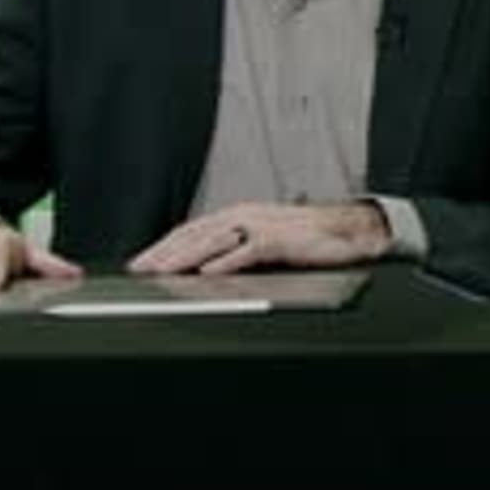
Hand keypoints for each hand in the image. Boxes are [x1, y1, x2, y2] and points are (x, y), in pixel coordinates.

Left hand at [124, 202, 390, 278]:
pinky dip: (225, 262)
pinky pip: (247, 252)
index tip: (141, 263)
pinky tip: (207, 274)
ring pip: (214, 241)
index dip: (163, 246)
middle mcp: (244, 216)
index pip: (191, 231)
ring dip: (185, 258)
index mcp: (238, 216)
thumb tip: (203, 269)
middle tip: (140, 269)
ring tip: (163, 272)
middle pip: (195, 234)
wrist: (349, 231)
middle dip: (164, 253)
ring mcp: (261, 226)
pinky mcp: (279, 240)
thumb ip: (234, 251)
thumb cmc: (308, 239)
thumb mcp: (263, 242)